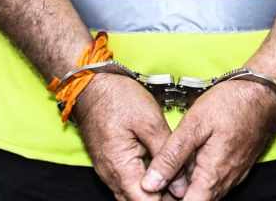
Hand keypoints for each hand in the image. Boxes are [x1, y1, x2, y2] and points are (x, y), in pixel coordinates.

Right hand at [72, 73, 175, 200]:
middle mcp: (110, 175)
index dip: (166, 200)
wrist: (91, 85)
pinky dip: (143, 184)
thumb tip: (179, 185)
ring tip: (175, 183)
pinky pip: (126, 184)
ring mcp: (107, 171)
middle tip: (182, 188)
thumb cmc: (118, 98)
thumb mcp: (150, 122)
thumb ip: (166, 155)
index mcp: (121, 166)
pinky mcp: (109, 164)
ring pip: (131, 195)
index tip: (184, 196)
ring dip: (152, 192)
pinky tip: (160, 173)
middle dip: (160, 198)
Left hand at [141, 77, 275, 200]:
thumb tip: (151, 183)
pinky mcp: (238, 166)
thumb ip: (171, 157)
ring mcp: (234, 174)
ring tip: (175, 163)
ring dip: (189, 184)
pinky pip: (217, 181)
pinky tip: (193, 157)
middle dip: (176, 193)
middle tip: (160, 174)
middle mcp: (226, 180)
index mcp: (212, 175)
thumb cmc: (231, 103)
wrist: (264, 92)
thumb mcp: (193, 125)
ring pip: (206, 191)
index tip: (157, 189)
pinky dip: (201, 176)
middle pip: (196, 200)